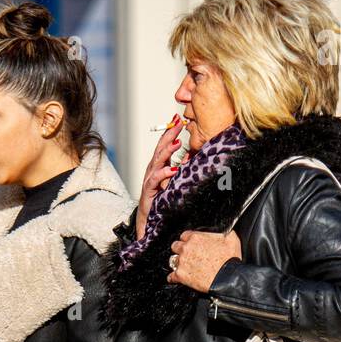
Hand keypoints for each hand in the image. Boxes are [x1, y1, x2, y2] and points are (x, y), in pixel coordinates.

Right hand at [135, 115, 188, 239]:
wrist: (148, 222)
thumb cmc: (161, 203)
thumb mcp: (173, 184)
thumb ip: (180, 171)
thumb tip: (192, 158)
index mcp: (159, 166)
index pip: (165, 145)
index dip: (171, 131)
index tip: (180, 119)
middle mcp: (153, 170)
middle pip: (161, 148)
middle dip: (170, 134)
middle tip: (179, 122)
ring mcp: (150, 180)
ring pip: (158, 161)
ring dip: (167, 150)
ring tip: (177, 142)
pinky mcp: (148, 192)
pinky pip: (155, 180)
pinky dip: (163, 173)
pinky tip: (172, 168)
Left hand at [167, 229, 241, 292]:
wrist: (227, 278)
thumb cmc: (230, 259)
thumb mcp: (231, 238)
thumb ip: (223, 233)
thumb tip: (224, 231)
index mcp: (195, 238)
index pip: (185, 235)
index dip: (188, 240)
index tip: (191, 244)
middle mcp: (186, 248)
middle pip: (176, 246)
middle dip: (181, 250)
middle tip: (187, 255)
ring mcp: (182, 262)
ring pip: (173, 260)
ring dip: (178, 263)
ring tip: (183, 267)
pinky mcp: (180, 276)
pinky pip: (171, 276)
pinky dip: (173, 278)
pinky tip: (176, 278)